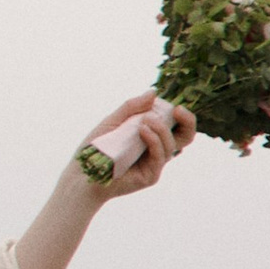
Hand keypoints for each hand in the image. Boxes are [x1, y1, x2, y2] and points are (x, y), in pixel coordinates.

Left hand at [17, 96, 194, 268]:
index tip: (175, 104)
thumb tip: (153, 93)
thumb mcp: (113, 121)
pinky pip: (160, 157)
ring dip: (161, 129)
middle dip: (188, 122)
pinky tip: (142, 131)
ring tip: (145, 121)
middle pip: (185, 137)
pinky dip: (154, 141)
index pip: (176, 125)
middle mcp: (157, 150)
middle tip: (177, 110)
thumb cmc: (96, 147)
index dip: (182, 115)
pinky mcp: (150, 176)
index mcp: (151, 136)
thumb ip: (132, 107)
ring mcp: (155, 164)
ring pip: (172, 145)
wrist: (82, 172)